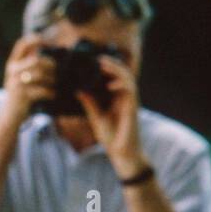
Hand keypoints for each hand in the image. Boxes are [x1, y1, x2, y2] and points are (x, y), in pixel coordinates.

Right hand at [1, 34, 55, 120]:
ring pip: (40, 75)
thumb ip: (27, 63)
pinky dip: (51, 92)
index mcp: (12, 64)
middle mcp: (12, 72)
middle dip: (50, 64)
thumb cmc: (19, 94)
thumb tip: (45, 50)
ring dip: (52, 79)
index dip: (35, 40)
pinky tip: (53, 94)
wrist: (9, 115)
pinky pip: (42, 90)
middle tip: (57, 70)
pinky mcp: (23, 96)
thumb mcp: (18, 77)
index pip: (22, 45)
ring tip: (55, 83)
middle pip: (36, 60)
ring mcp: (16, 84)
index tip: (46, 41)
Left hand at [76, 55, 143, 176]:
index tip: (92, 59)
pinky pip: (130, 91)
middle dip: (111, 63)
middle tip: (97, 57)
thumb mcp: (95, 117)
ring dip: (116, 69)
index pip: (113, 76)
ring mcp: (130, 102)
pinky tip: (110, 85)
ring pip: (128, 78)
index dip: (106, 66)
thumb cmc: (111, 137)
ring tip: (103, 64)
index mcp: (117, 97)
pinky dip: (121, 85)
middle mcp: (125, 97)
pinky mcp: (133, 109)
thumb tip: (77, 90)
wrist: (122, 154)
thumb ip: (89, 103)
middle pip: (122, 73)